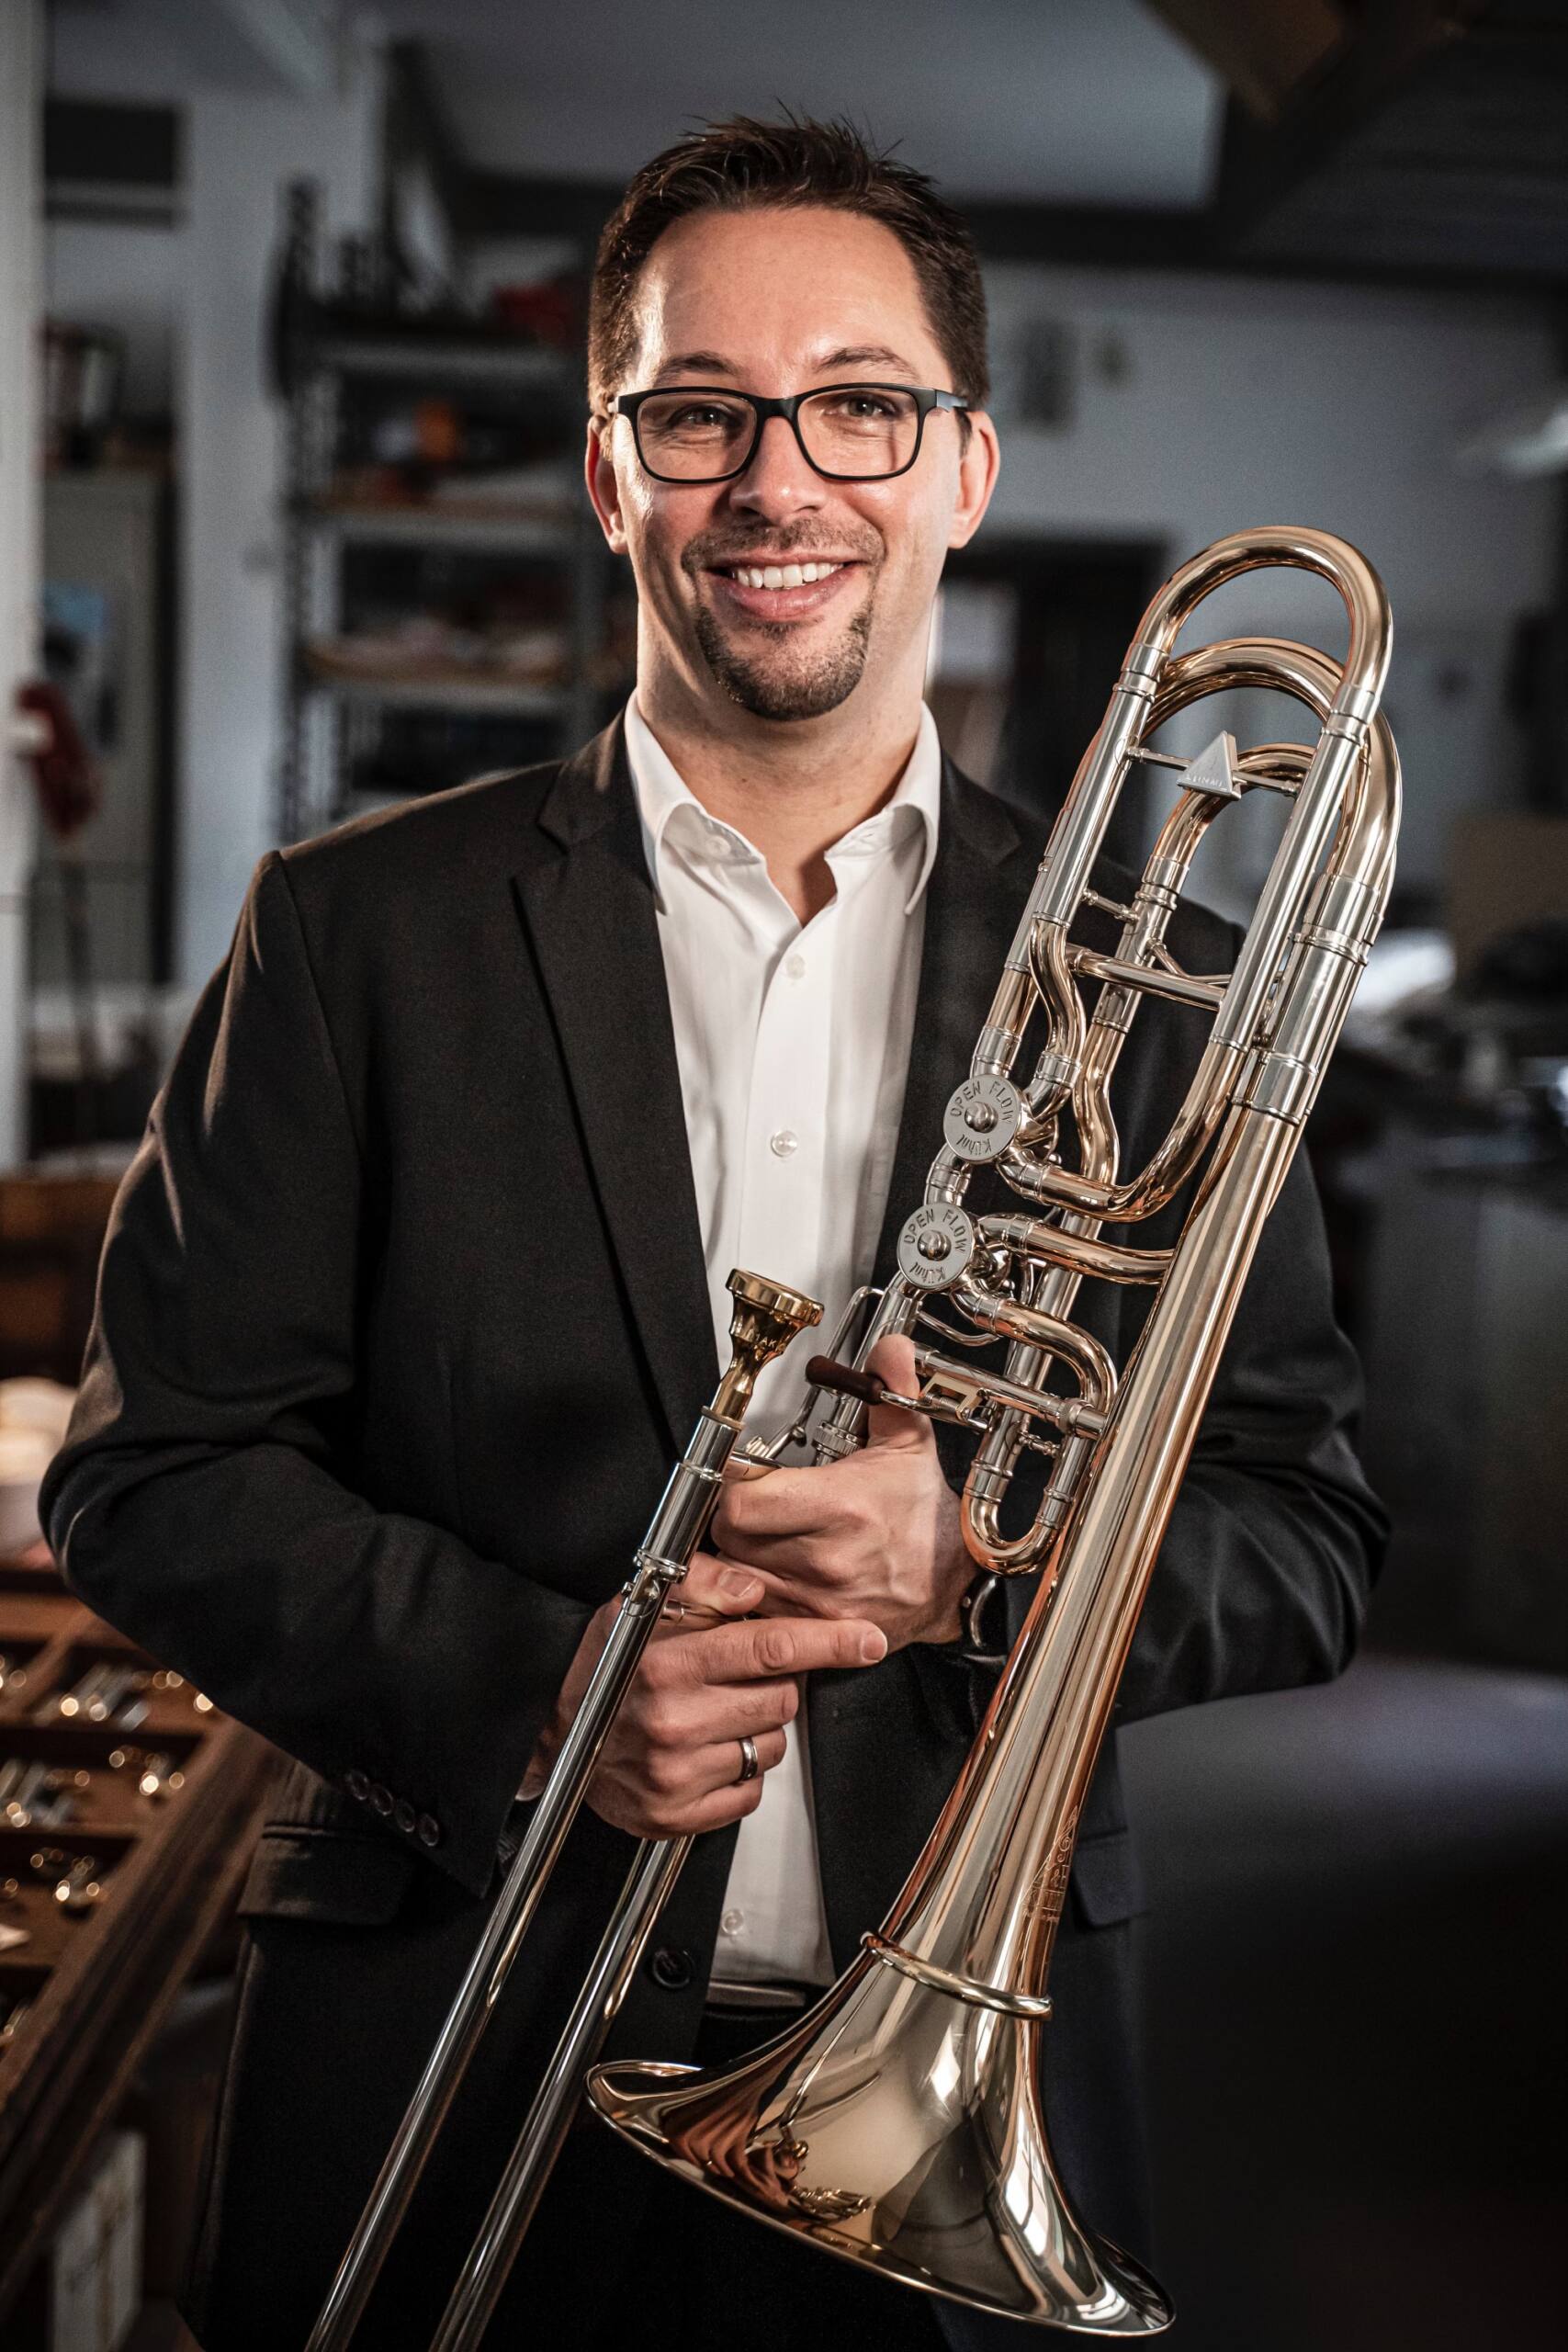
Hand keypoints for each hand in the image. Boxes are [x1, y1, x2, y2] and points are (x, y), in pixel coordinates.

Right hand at [521, 1552, 886, 1839]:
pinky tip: (707, 1750)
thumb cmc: (601, 1669)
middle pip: (782, 1698)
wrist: (552, 1738)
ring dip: (757, 1726)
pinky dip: (740, 1770)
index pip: (772, 1648)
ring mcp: (677, 1775)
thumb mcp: (636, 1605)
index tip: (866, 1639)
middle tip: (737, 1676)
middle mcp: (673, 1722)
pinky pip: (751, 1791)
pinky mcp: (679, 1815)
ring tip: (712, 1713)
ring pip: (771, 1746)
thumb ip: (698, 1584)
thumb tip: (751, 1590)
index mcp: (666, 1664)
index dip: (828, 1642)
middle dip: (775, 1683)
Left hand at [712, 1335, 971, 1651]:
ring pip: (736, 1575)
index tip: (737, 1469)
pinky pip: (755, 1609)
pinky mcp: (813, 1628)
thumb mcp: (910, 1444)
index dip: (728, 1481)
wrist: (953, 1582)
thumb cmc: (924, 1514)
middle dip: (728, 1514)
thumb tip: (890, 1348)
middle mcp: (824, 1559)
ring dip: (736, 1553)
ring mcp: (815, 1600)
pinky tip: (768, 1568)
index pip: (742, 1503)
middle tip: (745, 1499)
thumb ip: (892, 1390)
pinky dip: (752, 1589)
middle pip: (728, 1537)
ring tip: (759, 1534)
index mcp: (842, 1508)